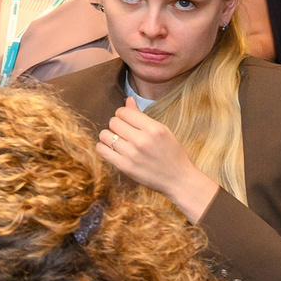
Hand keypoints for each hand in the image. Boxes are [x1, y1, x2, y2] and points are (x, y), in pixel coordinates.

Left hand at [97, 99, 218, 220]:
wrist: (179, 180)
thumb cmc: (172, 154)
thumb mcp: (163, 131)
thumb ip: (142, 116)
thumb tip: (128, 100)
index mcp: (154, 129)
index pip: (124, 112)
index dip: (123, 114)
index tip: (128, 121)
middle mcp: (142, 140)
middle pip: (113, 122)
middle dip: (117, 125)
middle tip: (125, 132)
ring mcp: (132, 154)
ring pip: (105, 135)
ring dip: (109, 136)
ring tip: (118, 141)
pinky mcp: (125, 167)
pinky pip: (101, 150)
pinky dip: (103, 147)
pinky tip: (112, 149)